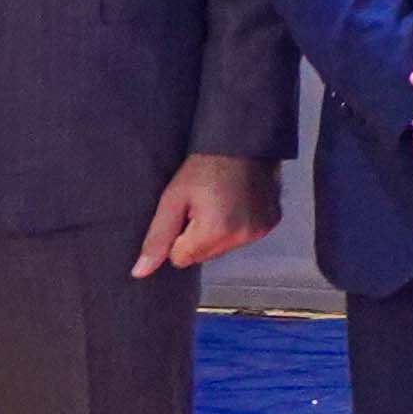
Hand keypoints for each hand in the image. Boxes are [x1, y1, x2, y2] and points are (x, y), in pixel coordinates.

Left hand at [130, 153, 278, 277]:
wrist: (243, 140)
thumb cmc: (203, 166)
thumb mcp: (172, 199)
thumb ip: (157, 238)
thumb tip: (140, 273)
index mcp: (215, 232)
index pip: (181, 259)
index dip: (178, 236)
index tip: (186, 212)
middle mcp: (242, 237)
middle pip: (204, 255)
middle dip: (198, 237)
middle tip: (203, 205)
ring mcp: (260, 231)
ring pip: (224, 248)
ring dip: (219, 232)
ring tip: (221, 201)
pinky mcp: (272, 223)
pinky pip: (244, 237)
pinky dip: (239, 225)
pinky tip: (238, 203)